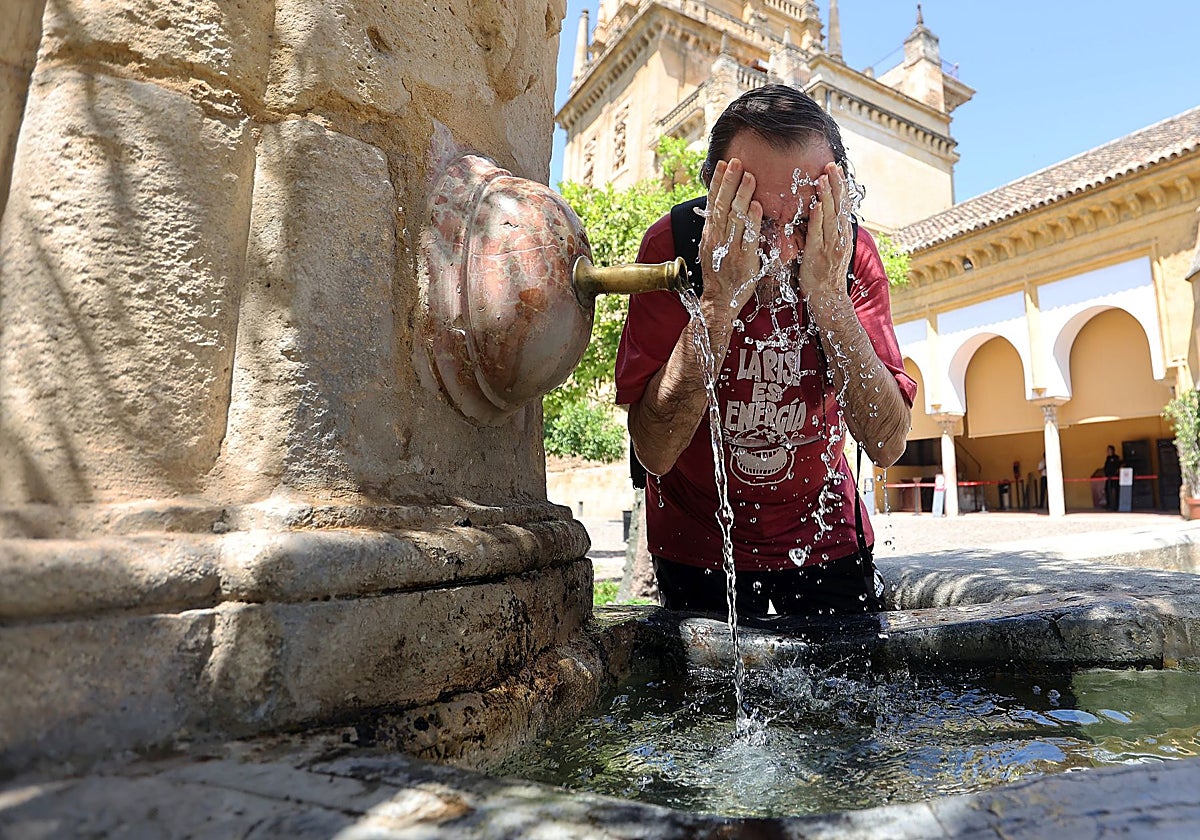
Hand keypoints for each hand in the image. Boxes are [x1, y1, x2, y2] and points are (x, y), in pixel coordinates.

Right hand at [699, 158, 762, 319]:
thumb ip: (720, 228)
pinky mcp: (744, 260)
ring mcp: (730, 250)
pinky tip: (756, 206)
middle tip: (737, 162)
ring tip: (750, 177)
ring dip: (742, 196)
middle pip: (722, 206)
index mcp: (710, 234)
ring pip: (735, 219)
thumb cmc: (720, 273)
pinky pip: (748, 237)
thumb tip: (724, 205)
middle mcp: (717, 239)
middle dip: (729, 183)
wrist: (719, 301)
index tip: (722, 164)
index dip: (717, 183)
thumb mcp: (713, 247)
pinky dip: (752, 221)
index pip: (713, 203)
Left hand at [796, 162, 853, 309]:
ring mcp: (830, 246)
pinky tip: (817, 205)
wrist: (827, 298)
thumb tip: (825, 212)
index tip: (836, 170)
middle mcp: (840, 238)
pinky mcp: (817, 255)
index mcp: (843, 235)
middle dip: (836, 185)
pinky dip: (819, 218)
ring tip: (823, 178)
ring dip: (827, 196)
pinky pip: (818, 234)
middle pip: (839, 207)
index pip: (843, 205)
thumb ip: (830, 231)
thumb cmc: (825, 273)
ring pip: (831, 217)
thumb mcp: (832, 248)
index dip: (840, 187)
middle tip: (831, 165)